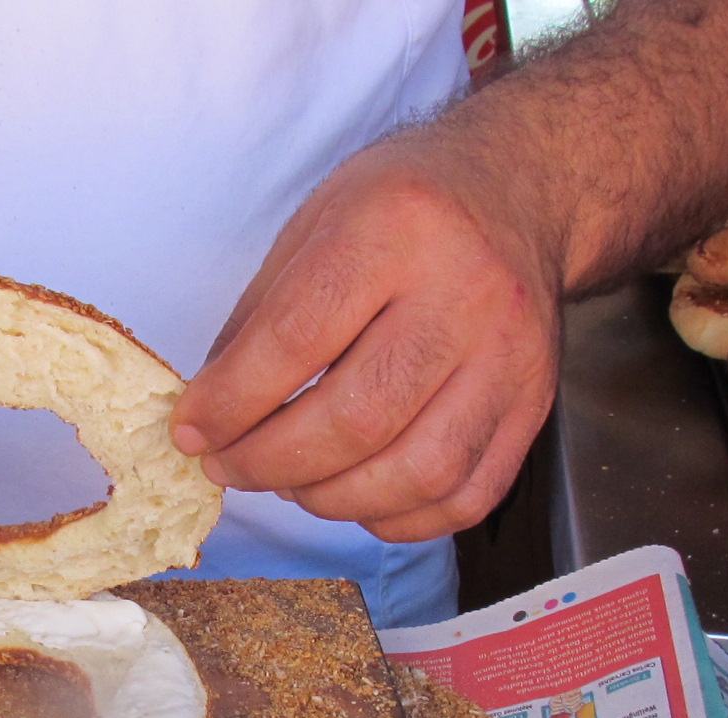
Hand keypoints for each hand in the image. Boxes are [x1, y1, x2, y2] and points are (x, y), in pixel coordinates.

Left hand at [170, 133, 560, 542]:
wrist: (520, 189)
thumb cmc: (405, 207)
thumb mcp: (317, 223)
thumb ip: (260, 318)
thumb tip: (209, 415)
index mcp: (396, 228)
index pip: (297, 340)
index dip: (232, 402)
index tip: (192, 432)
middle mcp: (464, 293)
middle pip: (358, 419)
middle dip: (272, 462)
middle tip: (229, 467)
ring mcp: (510, 356)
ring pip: (416, 472)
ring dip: (333, 499)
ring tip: (291, 483)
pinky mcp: (535, 404)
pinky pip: (465, 496)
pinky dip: (399, 519)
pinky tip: (358, 498)